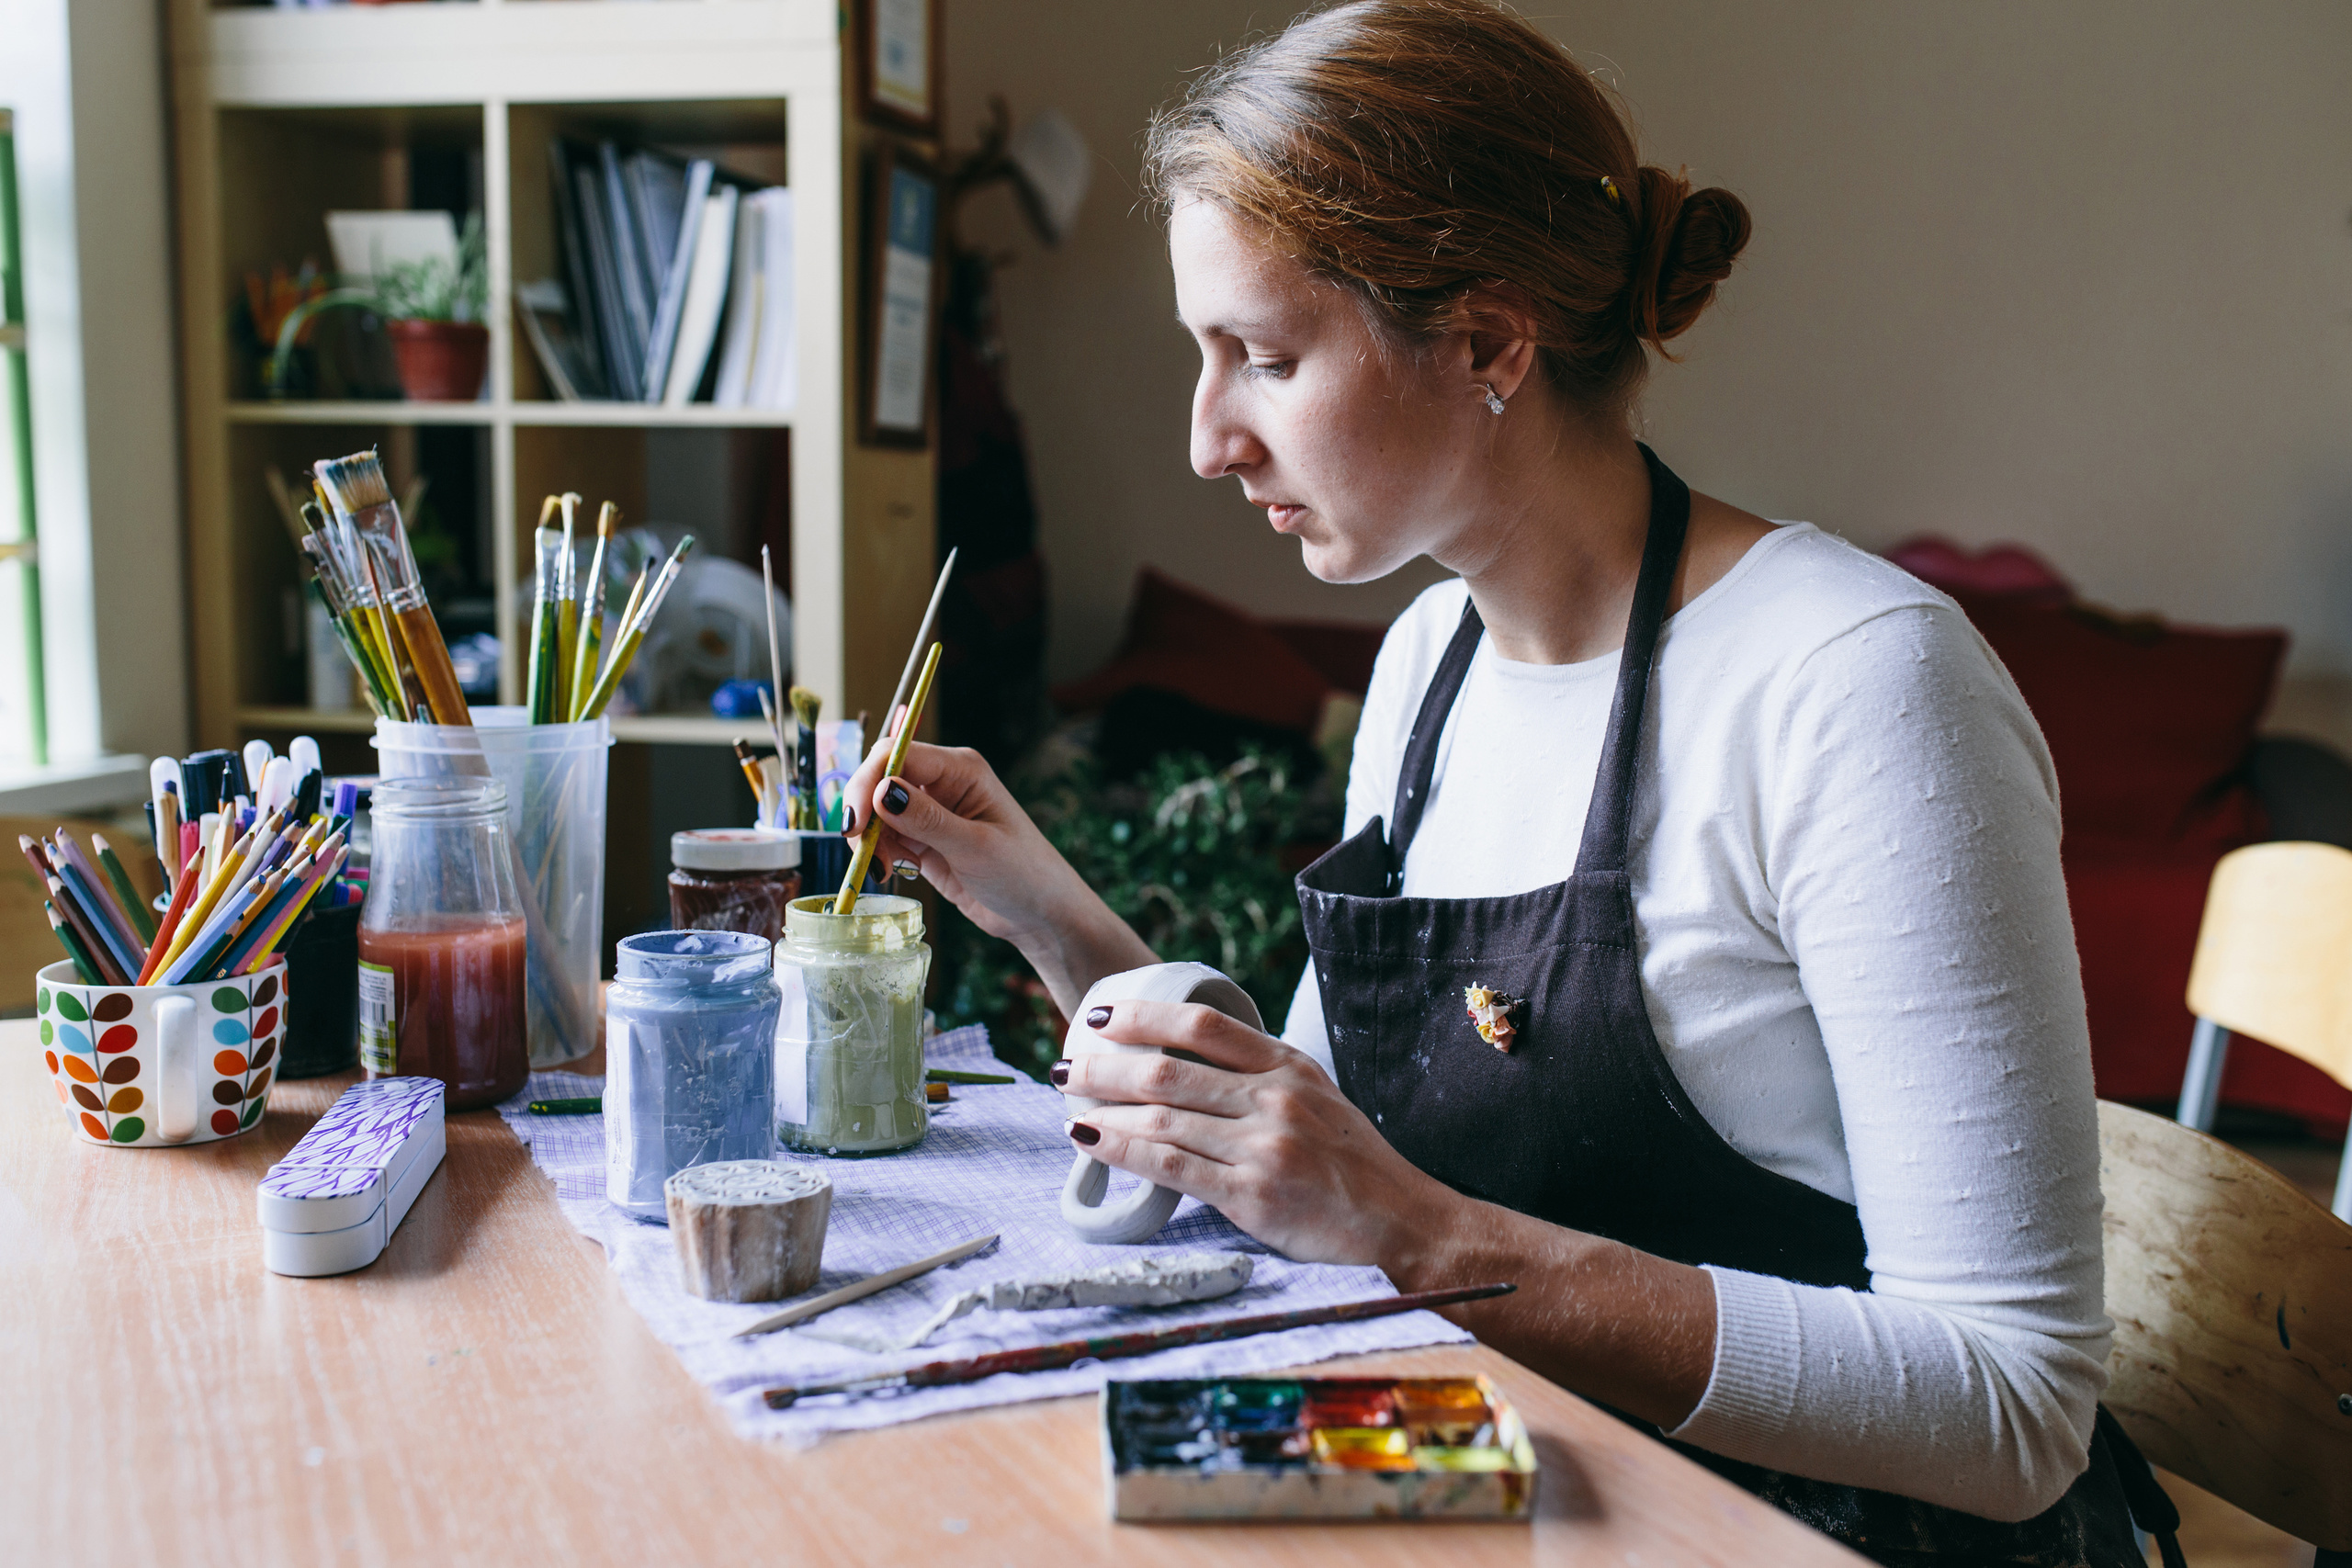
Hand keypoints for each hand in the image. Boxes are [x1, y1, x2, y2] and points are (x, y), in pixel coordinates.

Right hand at [843, 739, 1152, 1013]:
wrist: (1040, 914)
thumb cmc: (1023, 874)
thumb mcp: (974, 846)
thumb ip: (926, 818)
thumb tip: (881, 790)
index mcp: (961, 768)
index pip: (898, 754)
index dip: (868, 781)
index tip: (855, 822)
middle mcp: (943, 782)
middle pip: (880, 777)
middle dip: (863, 809)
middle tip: (858, 848)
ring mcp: (931, 811)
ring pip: (877, 810)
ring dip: (869, 837)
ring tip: (881, 868)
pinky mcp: (923, 840)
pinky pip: (886, 836)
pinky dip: (878, 852)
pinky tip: (888, 870)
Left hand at [1061, 998, 1718, 1427]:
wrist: (1406, 1224)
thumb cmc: (1355, 1167)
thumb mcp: (1316, 1099)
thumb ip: (1258, 1079)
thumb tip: (1184, 1065)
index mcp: (1288, 1066)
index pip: (1205, 1024)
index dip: (1145, 1014)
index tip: (1101, 1014)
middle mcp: (1275, 1098)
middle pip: (1171, 1067)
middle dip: (1107, 1062)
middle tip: (1066, 1062)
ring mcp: (1264, 1145)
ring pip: (1163, 1114)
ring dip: (1105, 1106)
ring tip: (1069, 1103)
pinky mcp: (1253, 1194)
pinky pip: (1171, 1165)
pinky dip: (1124, 1149)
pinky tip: (1093, 1141)